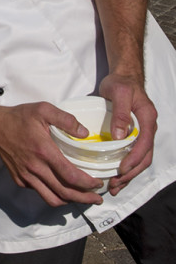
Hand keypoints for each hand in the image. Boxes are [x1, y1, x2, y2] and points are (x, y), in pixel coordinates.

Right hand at [0, 102, 104, 207]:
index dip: (88, 183)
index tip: (98, 183)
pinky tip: (60, 187)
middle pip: (65, 193)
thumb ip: (65, 119)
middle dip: (84, 199)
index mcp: (44, 151)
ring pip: (52, 199)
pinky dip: (53, 194)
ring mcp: (26, 176)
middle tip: (97, 198)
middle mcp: (35, 168)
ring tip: (82, 199)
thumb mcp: (43, 110)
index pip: (70, 176)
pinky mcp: (20, 180)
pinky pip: (40, 192)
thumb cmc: (19, 118)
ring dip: (70, 202)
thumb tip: (85, 133)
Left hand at [98, 72, 156, 194]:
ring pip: (140, 159)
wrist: (123, 76)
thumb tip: (119, 136)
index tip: (121, 170)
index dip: (133, 159)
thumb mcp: (119, 92)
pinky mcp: (133, 135)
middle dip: (131, 173)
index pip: (144, 145)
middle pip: (144, 157)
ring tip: (115, 186)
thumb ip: (121, 112)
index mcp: (147, 119)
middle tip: (115, 184)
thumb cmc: (121, 83)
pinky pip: (133, 154)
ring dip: (129, 174)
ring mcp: (142, 133)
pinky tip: (115, 176)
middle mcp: (147, 129)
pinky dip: (126, 167)